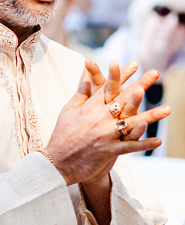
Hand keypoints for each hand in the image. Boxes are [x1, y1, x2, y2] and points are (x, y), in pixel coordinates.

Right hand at [45, 60, 170, 185]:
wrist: (57, 161)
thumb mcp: (68, 110)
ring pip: (131, 122)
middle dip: (141, 85)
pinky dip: (143, 144)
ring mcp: (104, 134)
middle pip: (124, 99)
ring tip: (167, 108)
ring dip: (151, 115)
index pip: (108, 86)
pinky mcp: (108, 150)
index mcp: (89, 107)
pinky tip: (157, 141)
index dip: (121, 74)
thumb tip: (86, 77)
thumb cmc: (62, 134)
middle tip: (155, 73)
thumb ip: (80, 93)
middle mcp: (99, 118)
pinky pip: (129, 147)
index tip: (134, 63)